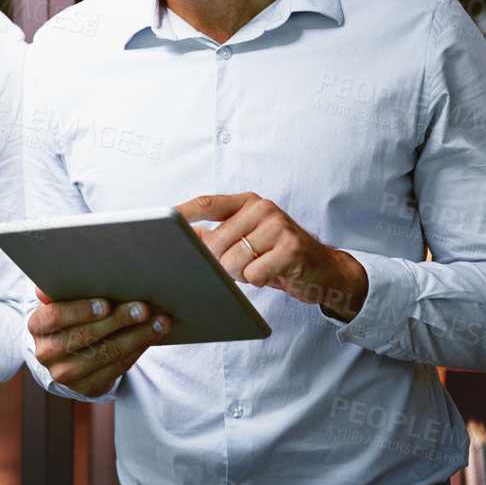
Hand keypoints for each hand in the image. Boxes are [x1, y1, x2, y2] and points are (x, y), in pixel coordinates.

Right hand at [28, 288, 169, 397]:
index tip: (105, 303)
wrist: (66, 354)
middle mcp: (47, 353)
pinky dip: (138, 350)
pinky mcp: (86, 388)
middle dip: (118, 320)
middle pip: (86, 335)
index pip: (56, 316)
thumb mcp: (60, 301)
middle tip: (143, 308)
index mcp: (37, 326)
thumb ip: (60, 290)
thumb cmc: (69, 316)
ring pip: (106, 353)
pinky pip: (117, 368)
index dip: (80, 310)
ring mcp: (65, 374)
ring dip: (137, 336)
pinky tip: (151, 337)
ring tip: (159, 322)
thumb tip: (47, 286)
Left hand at [179, 192, 368, 320]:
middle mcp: (262, 209)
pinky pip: (255, 274)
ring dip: (240, 275)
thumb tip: (180, 236)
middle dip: (220, 264)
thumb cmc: (277, 255)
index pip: (208, 204)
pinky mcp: (291, 249)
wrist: (324, 270)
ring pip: (233, 261)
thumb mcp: (246, 239)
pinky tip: (272, 275)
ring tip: (258, 269)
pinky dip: (258, 281)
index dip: (183, 213)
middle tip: (240, 267)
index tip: (161, 221)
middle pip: (216, 243)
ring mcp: (278, 226)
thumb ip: (215, 235)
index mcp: (248, 202)